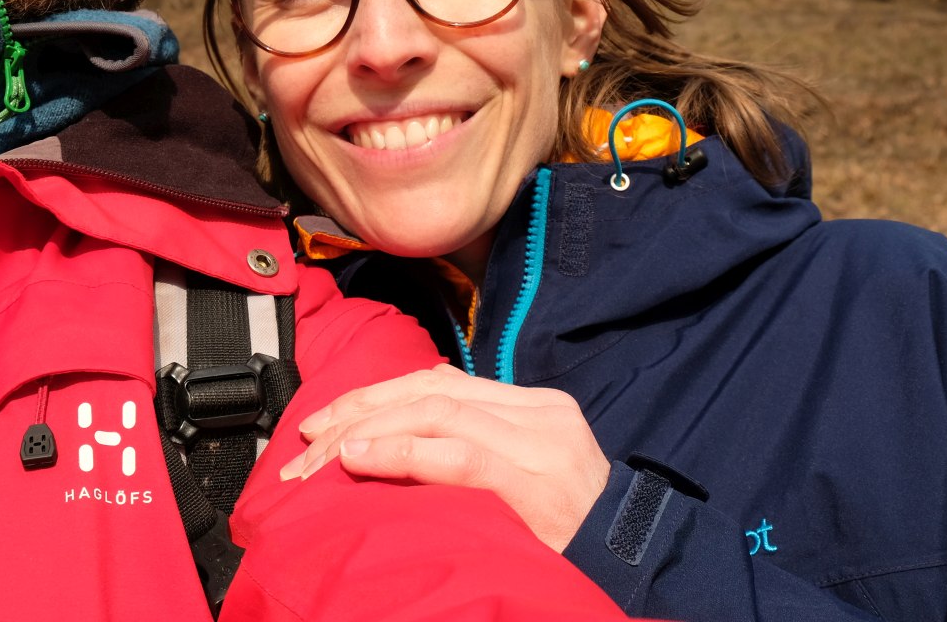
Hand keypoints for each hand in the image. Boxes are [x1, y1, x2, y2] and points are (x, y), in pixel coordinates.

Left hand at [278, 364, 609, 552]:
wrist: (638, 564)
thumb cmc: (571, 531)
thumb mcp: (525, 475)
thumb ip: (477, 446)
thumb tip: (402, 434)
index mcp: (534, 405)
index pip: (440, 382)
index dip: (376, 396)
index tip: (326, 420)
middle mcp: (538, 413)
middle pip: (430, 390)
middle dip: (361, 410)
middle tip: (308, 437)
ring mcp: (539, 443)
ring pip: (436, 413)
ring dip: (368, 430)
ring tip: (322, 452)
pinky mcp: (535, 481)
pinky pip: (457, 455)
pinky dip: (401, 454)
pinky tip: (360, 460)